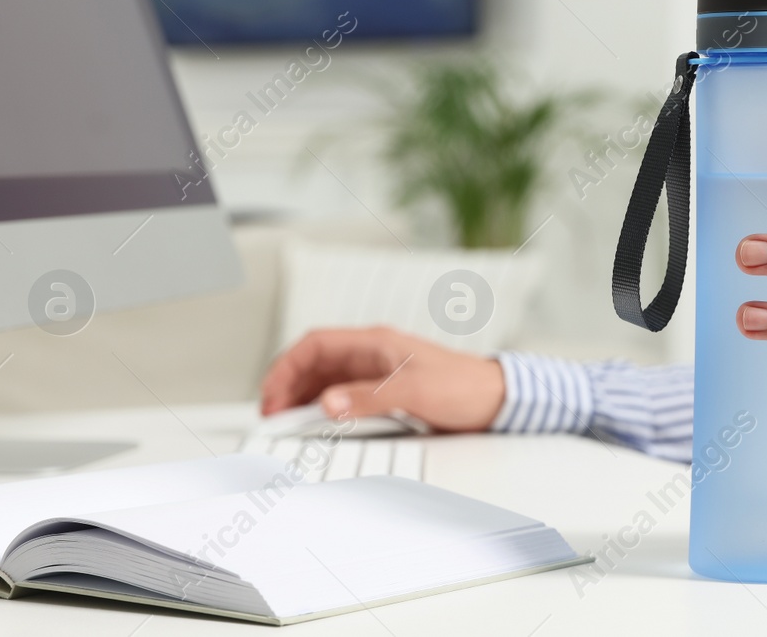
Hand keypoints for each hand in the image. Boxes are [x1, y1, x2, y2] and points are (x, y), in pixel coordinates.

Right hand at [260, 326, 504, 432]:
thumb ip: (368, 397)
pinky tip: (318, 425)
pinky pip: (343, 396)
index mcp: (375, 342)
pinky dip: (324, 409)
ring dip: (304, 398)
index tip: (271, 394)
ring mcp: (377, 373)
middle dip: (288, 386)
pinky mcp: (384, 392)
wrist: (495, 399)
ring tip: (289, 423)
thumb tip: (328, 403)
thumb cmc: (463, 385)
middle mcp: (372, 354)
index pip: (315, 344)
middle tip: (273, 415)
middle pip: (315, 363)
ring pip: (326, 380)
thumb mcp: (413, 392)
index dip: (287, 367)